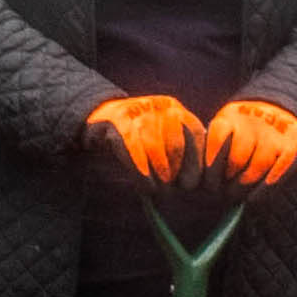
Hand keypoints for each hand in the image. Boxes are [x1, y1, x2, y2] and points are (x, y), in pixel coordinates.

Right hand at [88, 93, 203, 181]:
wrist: (99, 116)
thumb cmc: (137, 133)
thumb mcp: (160, 132)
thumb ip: (178, 149)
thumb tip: (196, 178)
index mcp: (173, 107)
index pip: (194, 131)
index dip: (197, 158)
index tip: (194, 181)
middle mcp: (157, 105)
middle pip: (175, 142)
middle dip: (177, 170)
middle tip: (175, 188)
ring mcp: (136, 110)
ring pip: (153, 147)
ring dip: (159, 172)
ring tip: (160, 190)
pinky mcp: (117, 120)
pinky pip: (132, 148)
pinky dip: (140, 170)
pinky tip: (146, 185)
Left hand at [200, 97, 296, 186]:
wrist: (277, 113)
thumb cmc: (240, 132)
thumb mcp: (223, 131)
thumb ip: (213, 151)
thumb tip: (199, 182)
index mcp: (231, 116)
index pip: (219, 139)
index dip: (211, 165)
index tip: (208, 183)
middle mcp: (255, 121)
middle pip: (238, 157)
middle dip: (227, 180)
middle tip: (220, 194)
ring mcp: (276, 133)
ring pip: (258, 166)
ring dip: (244, 186)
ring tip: (234, 195)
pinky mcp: (293, 145)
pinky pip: (280, 171)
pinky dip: (265, 188)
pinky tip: (253, 199)